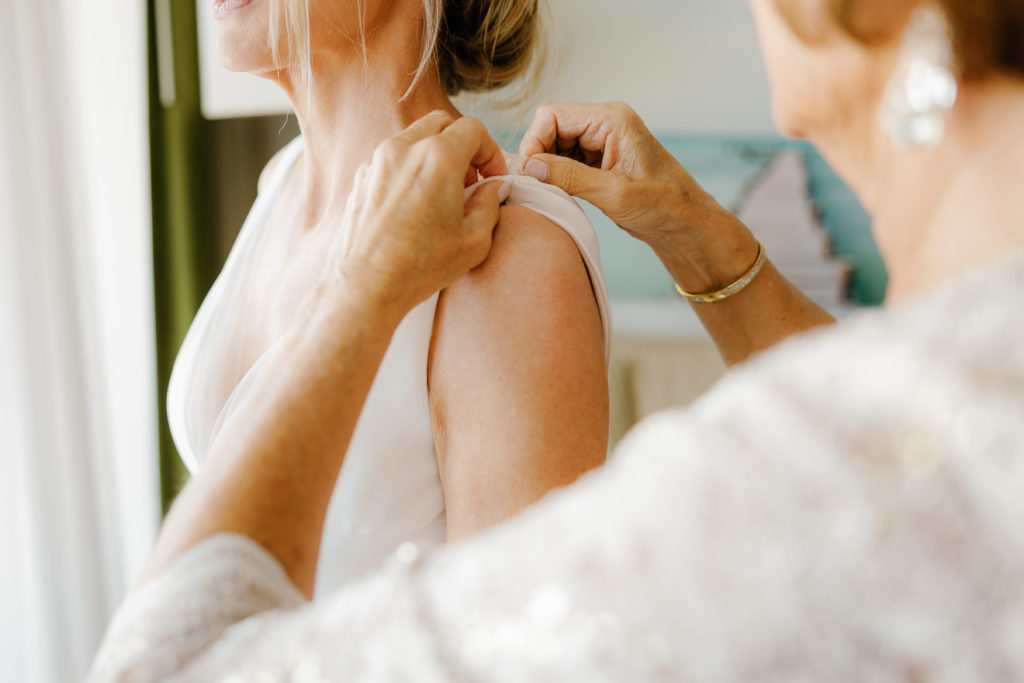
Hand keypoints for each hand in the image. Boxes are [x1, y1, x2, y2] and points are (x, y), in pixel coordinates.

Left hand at [325, 111, 510, 316]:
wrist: (365, 286)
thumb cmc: (418, 266)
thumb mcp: (473, 241)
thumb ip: (490, 205)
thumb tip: (494, 189)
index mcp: (437, 158)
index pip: (473, 129)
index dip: (491, 151)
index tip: (492, 176)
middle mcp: (404, 149)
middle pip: (442, 123)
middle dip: (462, 145)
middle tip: (471, 179)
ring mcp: (378, 161)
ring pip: (414, 137)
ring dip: (435, 155)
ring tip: (443, 192)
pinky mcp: (362, 177)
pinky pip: (392, 158)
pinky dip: (410, 167)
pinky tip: (416, 202)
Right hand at [518, 102, 756, 290]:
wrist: (685, 223)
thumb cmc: (663, 205)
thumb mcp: (612, 192)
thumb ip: (568, 177)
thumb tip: (529, 167)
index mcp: (611, 119)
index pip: (552, 116)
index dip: (533, 143)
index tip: (528, 174)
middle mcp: (605, 123)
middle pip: (551, 129)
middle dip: (539, 157)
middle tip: (537, 187)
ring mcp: (602, 141)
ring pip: (555, 146)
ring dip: (549, 169)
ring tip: (553, 194)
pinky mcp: (600, 159)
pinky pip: (566, 161)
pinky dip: (558, 177)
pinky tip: (564, 195)